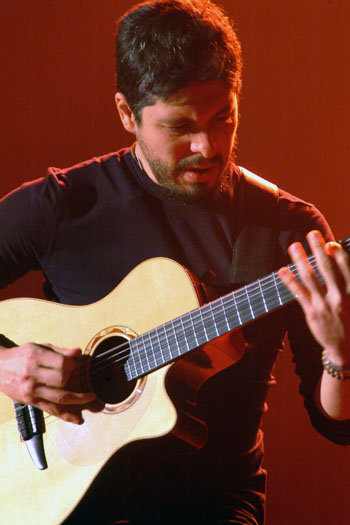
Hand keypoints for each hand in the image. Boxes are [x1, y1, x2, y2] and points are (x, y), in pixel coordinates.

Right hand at [0, 343, 95, 423]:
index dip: (73, 363)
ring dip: (78, 399)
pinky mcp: (31, 402)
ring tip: (91, 397)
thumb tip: (78, 352)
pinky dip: (66, 415)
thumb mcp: (39, 347)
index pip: (62, 363)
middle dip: (73, 377)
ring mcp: (31, 391)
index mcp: (35, 357)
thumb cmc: (21, 356)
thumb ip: (60, 351)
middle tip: (76, 374)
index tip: (75, 362)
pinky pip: (51, 410)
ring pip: (59, 397)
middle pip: (62, 380)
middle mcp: (32, 375)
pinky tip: (77, 418)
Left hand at [278, 230, 349, 365]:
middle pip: (327, 269)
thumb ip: (349, 284)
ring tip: (294, 246)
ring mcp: (323, 305)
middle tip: (312, 234)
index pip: (346, 270)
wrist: (347, 349)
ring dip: (300, 260)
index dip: (338, 255)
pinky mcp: (311, 313)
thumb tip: (343, 262)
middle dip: (318, 249)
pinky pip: (298, 293)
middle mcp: (339, 297)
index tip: (330, 243)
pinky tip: (282, 270)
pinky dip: (289, 281)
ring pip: (310, 278)